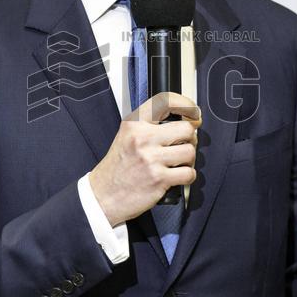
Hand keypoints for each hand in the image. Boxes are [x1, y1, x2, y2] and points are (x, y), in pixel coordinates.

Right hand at [89, 92, 200, 225]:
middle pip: (186, 128)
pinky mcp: (158, 178)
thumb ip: (150, 126)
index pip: (165, 101)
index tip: (194, 113)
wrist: (103, 195)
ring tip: (177, 163)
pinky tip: (176, 177)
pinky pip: (189, 173)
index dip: (186, 105)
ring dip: (189, 159)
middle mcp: (142, 138)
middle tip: (183, 144)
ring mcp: (150, 159)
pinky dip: (187, 176)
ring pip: (190, 151)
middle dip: (190, 138)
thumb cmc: (118, 167)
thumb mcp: (127, 136)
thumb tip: (184, 121)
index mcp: (134, 124)